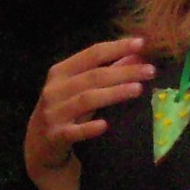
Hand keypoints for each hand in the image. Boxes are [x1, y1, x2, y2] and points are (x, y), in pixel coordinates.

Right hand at [25, 37, 152, 174]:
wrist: (39, 145)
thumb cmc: (65, 111)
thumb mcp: (81, 89)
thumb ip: (105, 71)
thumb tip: (137, 55)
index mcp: (61, 72)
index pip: (92, 54)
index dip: (117, 47)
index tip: (142, 43)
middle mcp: (55, 90)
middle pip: (93, 76)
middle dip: (124, 72)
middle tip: (150, 71)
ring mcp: (53, 113)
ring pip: (86, 99)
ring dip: (113, 93)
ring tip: (138, 89)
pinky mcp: (55, 136)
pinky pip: (73, 131)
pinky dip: (88, 128)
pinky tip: (104, 125)